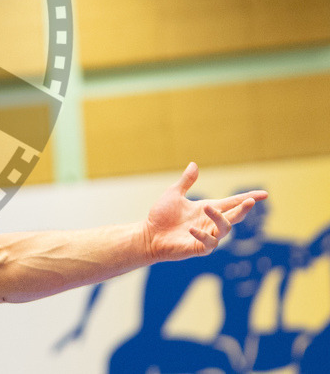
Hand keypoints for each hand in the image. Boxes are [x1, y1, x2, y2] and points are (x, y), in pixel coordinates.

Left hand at [142, 162, 266, 261]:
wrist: (149, 234)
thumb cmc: (161, 216)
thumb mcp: (174, 194)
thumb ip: (186, 181)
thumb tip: (194, 164)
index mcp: (208, 209)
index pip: (232, 203)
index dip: (247, 198)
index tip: (264, 194)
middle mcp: (211, 222)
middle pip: (234, 216)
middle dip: (244, 209)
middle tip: (250, 202)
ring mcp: (207, 236)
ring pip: (224, 229)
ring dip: (219, 218)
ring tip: (207, 208)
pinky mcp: (199, 248)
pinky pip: (208, 243)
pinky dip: (202, 235)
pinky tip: (192, 228)